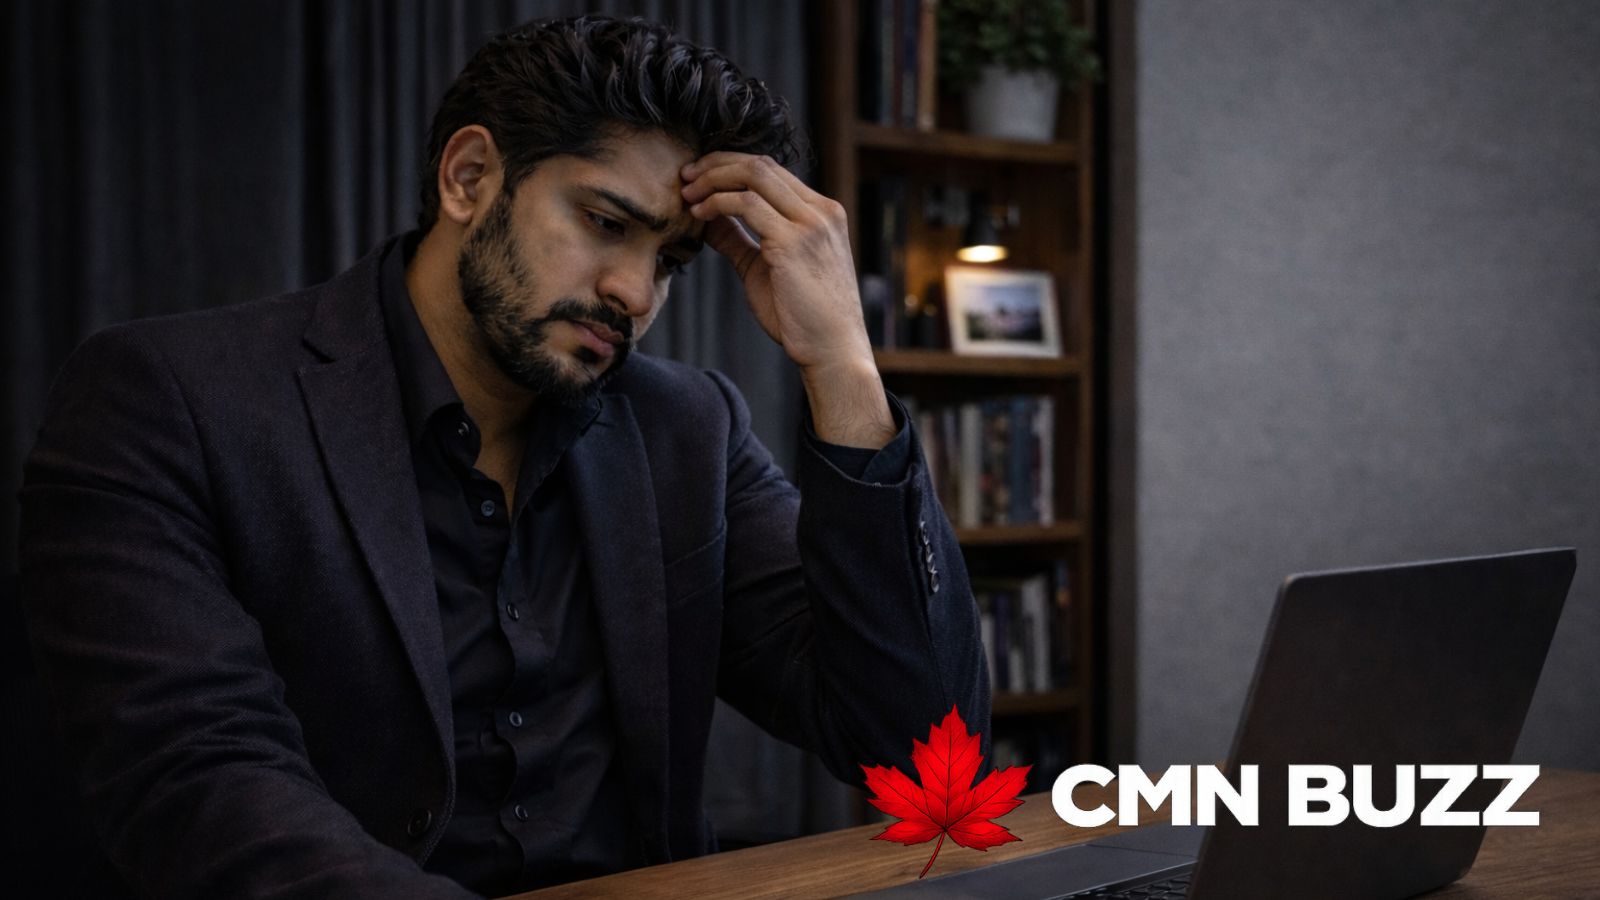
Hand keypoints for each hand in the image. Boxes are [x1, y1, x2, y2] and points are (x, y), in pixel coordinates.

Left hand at [681, 153, 893, 447]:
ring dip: (713, 180)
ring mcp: (811, 224)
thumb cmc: (803, 317)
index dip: (730, 166)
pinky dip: (717, 203)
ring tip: (687, 194)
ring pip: (754, 175)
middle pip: (761, 164)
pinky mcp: (794, 242)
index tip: (699, 176)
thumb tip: (707, 218)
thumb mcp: (766, 267)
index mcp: (822, 212)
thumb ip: (740, 240)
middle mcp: (821, 211)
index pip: (772, 170)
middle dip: (717, 164)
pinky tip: (699, 214)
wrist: (832, 351)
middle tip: (685, 176)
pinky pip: (747, 205)